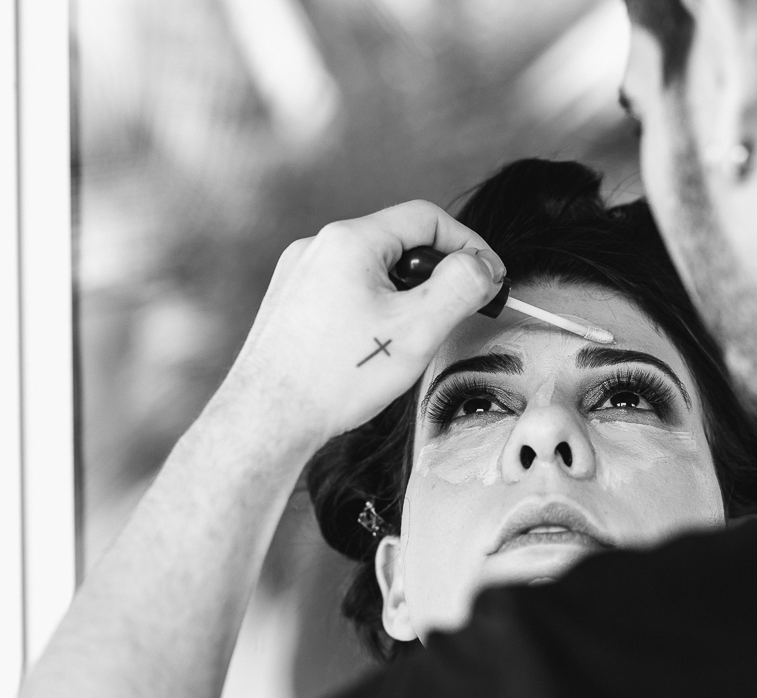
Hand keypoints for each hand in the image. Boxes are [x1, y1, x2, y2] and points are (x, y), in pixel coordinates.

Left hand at [216, 199, 505, 446]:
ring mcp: (297, 273)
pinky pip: (344, 290)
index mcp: (349, 240)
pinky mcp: (287, 302)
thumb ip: (461, 287)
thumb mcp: (417, 330)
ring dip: (403, 295)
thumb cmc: (338, 377)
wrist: (266, 420)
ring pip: (371, 269)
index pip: (427, 218)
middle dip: (434, 275)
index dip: (470, 246)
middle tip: (455, 314)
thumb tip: (483, 266)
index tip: (490, 280)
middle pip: (398, 242)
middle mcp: (317, 246)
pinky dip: (371, 309)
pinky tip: (369, 349)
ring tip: (409, 339)